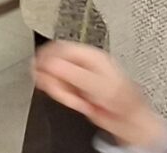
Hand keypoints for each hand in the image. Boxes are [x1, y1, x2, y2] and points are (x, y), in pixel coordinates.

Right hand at [32, 43, 166, 150]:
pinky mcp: (78, 89)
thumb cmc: (123, 99)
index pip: (62, 47)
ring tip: (71, 98)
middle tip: (51, 85)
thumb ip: (72, 73)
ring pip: (57, 75)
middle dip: (52, 75)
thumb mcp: (97, 84)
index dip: (47, 55)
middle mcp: (85, 64)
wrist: (129, 119)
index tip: (37, 65)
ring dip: (58, 88)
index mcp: (92, 56)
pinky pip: (61, 88)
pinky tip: (73, 101)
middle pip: (56, 61)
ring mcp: (81, 77)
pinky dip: (62, 95)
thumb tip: (50, 63)